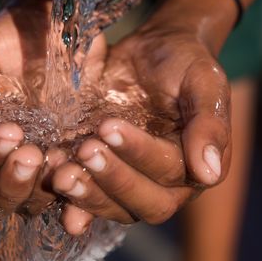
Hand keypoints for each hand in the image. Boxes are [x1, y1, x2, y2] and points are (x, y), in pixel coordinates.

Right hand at [0, 5, 75, 219]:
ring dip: (46, 187)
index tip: (7, 131)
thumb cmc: (7, 40)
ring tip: (61, 157)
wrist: (55, 24)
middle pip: (1, 200)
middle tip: (32, 153)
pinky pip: (78, 188)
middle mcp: (6, 163)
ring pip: (37, 202)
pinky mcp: (77, 161)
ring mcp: (43, 165)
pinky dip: (80, 186)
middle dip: (14, 181)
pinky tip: (87, 164)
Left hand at [52, 19, 231, 233]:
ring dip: (88, 196)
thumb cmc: (184, 63)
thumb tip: (210, 174)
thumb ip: (210, 124)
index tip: (109, 126)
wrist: (153, 53)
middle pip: (144, 203)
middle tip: (85, 151)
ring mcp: (133, 186)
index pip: (169, 172)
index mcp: (196, 166)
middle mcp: (167, 186)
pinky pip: (88, 200)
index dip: (139, 153)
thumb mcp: (204, 82)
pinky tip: (51, 181)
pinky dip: (69, 198)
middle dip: (113, 180)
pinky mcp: (103, 180)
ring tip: (62, 174)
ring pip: (115, 208)